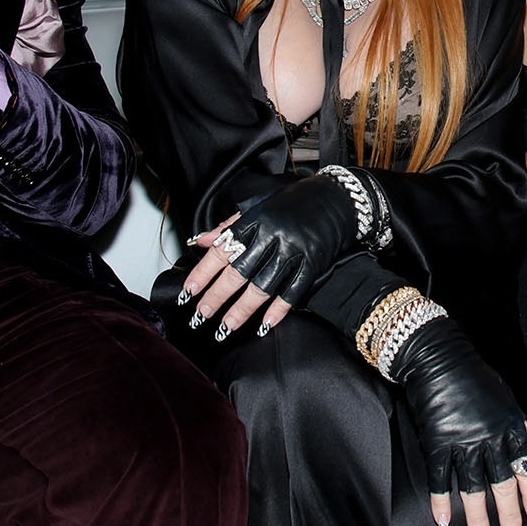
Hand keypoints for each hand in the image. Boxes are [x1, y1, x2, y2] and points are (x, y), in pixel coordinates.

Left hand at [179, 174, 362, 339]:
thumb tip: (200, 241)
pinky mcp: (313, 262)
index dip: (203, 272)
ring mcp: (294, 250)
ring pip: (263, 285)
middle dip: (217, 296)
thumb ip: (229, 226)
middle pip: (239, 272)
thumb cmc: (295, 202)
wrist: (338, 197)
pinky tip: (265, 324)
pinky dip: (279, 309)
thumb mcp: (258, 208)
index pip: (223, 249)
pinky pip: (293, 290)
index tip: (188, 291)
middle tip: (200, 316)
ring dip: (242, 309)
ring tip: (225, 327)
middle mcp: (273, 235)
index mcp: (256, 220)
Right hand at [389, 317, 526, 525]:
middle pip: (502, 485)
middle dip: (509, 516)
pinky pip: (439, 479)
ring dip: (478, 519)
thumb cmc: (476, 378)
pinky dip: (440, 501)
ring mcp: (462, 443)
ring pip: (473, 489)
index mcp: (510, 429)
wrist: (440, 360)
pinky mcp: (437, 443)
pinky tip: (443, 522)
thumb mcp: (508, 401)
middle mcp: (489, 440)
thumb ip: (523, 427)